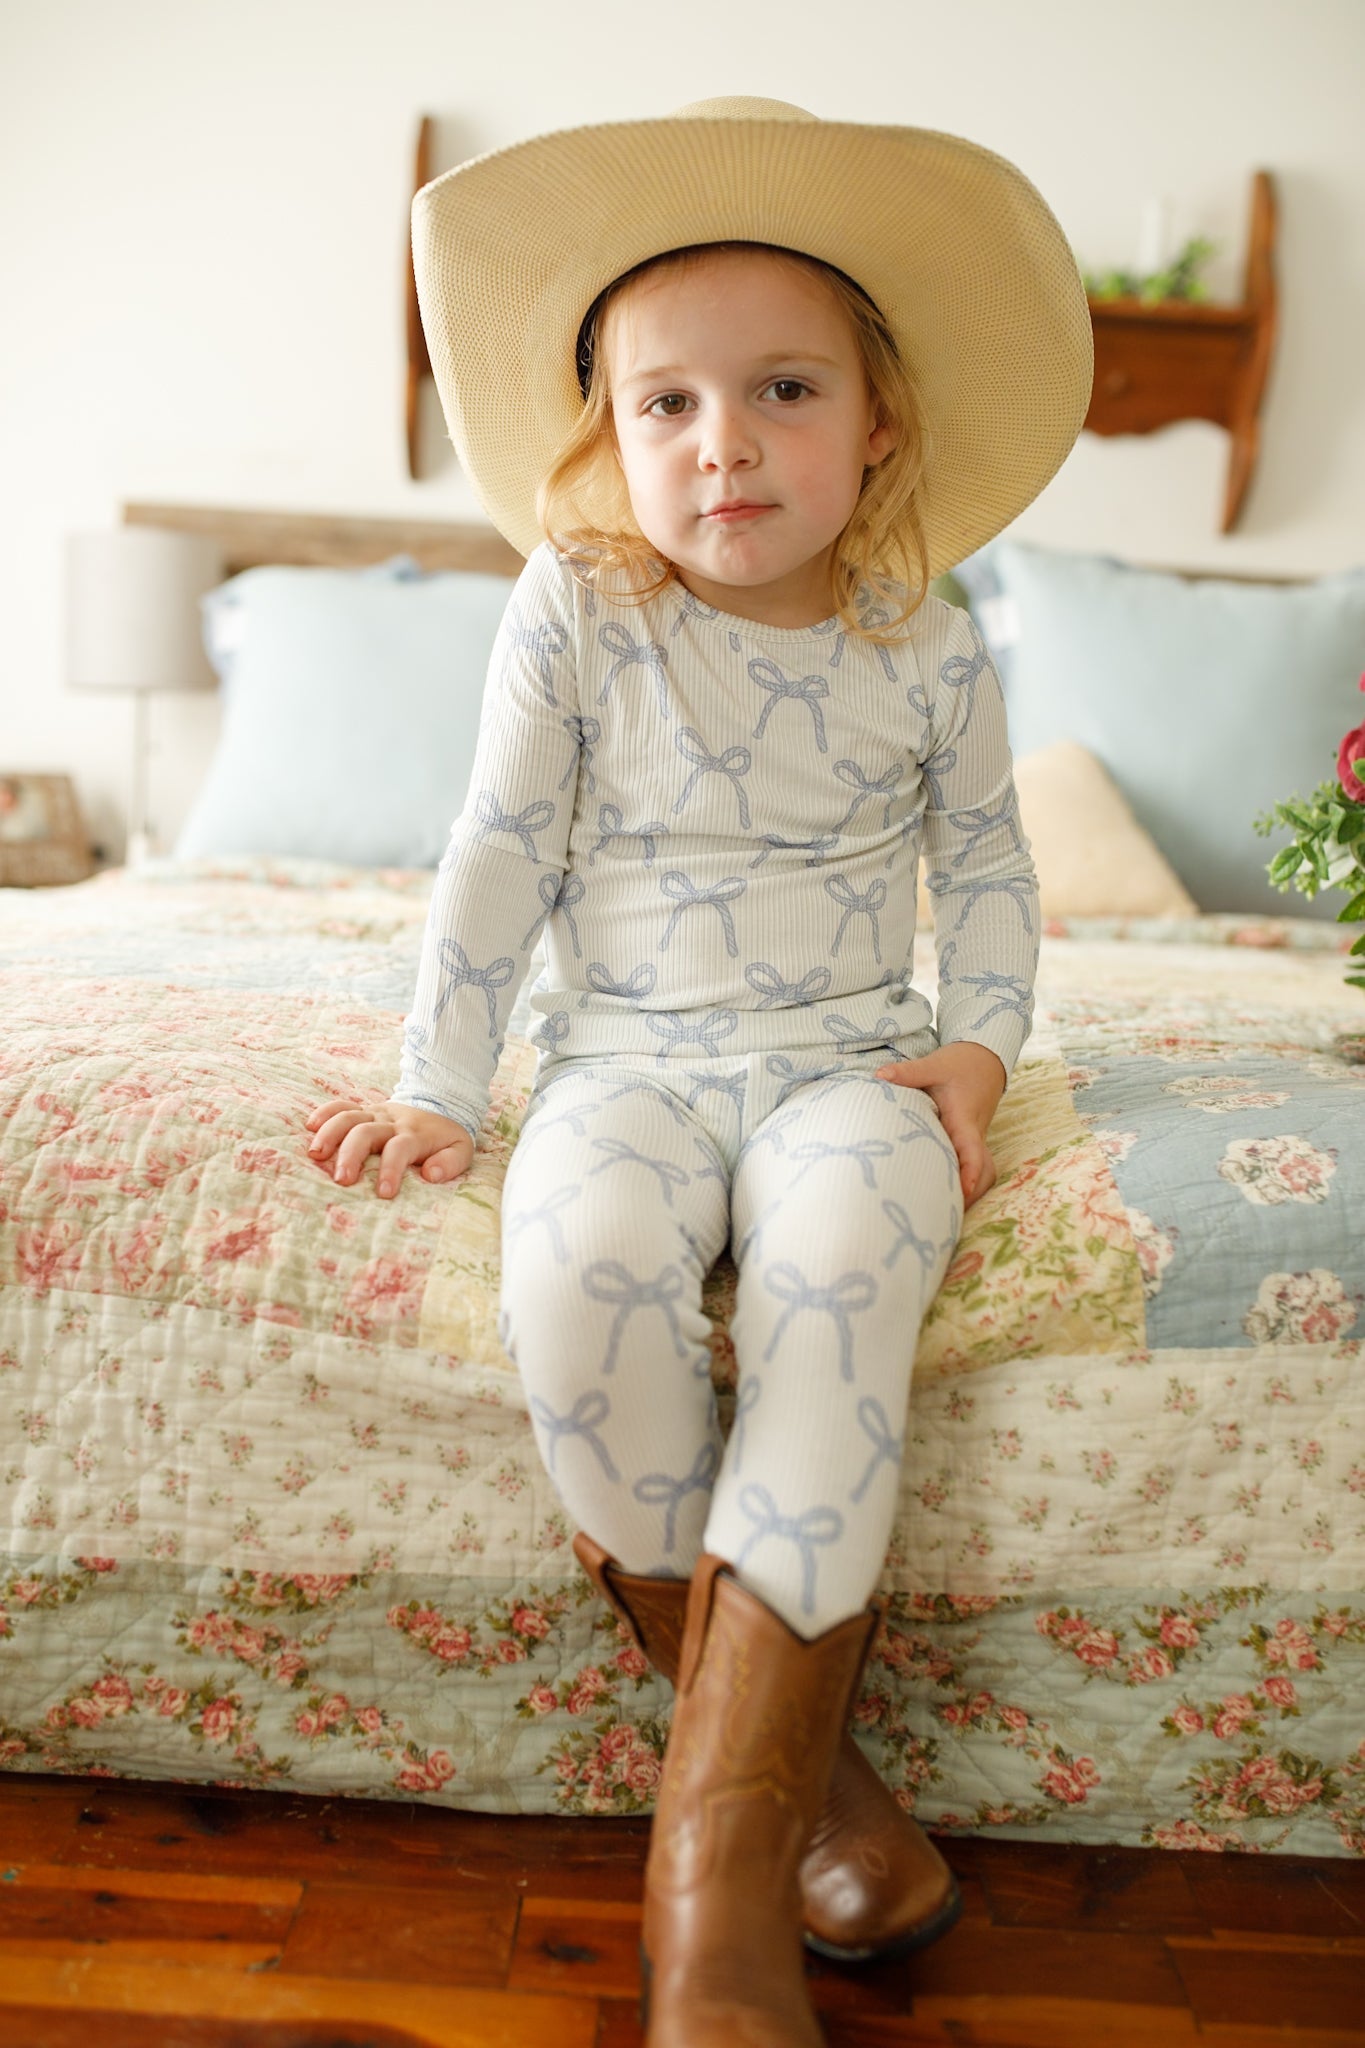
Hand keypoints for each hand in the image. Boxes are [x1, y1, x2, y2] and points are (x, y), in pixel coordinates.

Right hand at [305, 1098, 473, 1198]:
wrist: (441, 1104)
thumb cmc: (446, 1137)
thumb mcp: (461, 1149)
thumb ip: (450, 1163)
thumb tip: (431, 1175)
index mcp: (414, 1133)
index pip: (400, 1148)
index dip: (391, 1169)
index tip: (384, 1193)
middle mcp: (391, 1121)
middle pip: (366, 1132)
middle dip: (351, 1155)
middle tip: (341, 1180)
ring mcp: (374, 1113)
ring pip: (348, 1116)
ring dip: (330, 1134)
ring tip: (315, 1155)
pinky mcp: (363, 1110)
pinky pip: (341, 1105)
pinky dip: (325, 1113)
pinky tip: (309, 1127)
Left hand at [874, 1041, 1005, 1209]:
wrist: (984, 1061)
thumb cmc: (960, 1064)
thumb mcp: (934, 1065)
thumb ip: (908, 1073)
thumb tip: (879, 1077)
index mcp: (965, 1120)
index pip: (972, 1150)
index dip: (970, 1172)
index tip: (962, 1191)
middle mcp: (973, 1136)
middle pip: (984, 1173)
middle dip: (971, 1194)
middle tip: (947, 1215)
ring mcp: (973, 1142)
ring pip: (982, 1175)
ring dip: (969, 1193)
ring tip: (943, 1213)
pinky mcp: (968, 1144)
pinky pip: (972, 1169)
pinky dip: (964, 1184)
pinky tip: (941, 1195)